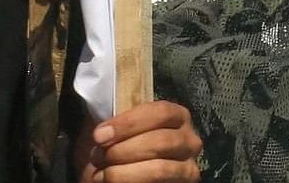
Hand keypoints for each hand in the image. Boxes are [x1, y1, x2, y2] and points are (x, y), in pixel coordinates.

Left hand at [76, 101, 201, 182]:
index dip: (129, 123)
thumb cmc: (115, 150)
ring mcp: (188, 166)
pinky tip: (111, 182)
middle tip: (98, 156)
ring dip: (123, 172)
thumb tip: (104, 129)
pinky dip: (129, 182)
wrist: (116, 177)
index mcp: (177, 117)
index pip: (161, 112)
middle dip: (123, 150)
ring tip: (102, 173)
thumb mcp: (114, 130)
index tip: (100, 135)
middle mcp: (189, 140)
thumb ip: (114, 121)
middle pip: (161, 141)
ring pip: (160, 169)